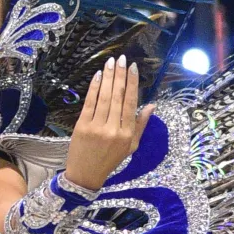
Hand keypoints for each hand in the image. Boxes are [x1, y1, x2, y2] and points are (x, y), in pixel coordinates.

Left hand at [63, 55, 145, 192]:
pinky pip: (89, 103)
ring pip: (105, 97)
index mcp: (127, 134)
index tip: (133, 68)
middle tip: (121, 58)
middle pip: (118, 96)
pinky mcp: (82, 126)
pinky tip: (98, 76)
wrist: (85, 175)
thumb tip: (152, 105)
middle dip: (120, 75)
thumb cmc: (110, 160)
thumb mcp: (131, 147)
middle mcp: (114, 129)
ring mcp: (97, 127)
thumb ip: (141, 125)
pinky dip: (94, 88)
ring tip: (110, 62)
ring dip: (108, 77)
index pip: (131, 103)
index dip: (132, 83)